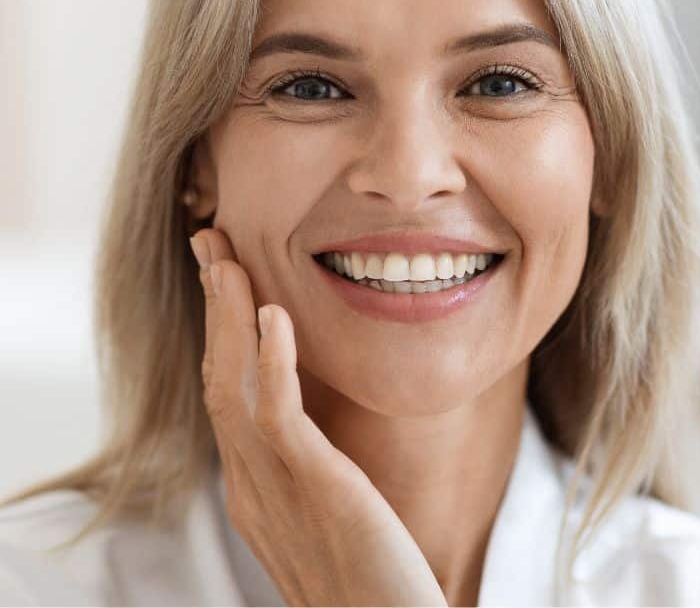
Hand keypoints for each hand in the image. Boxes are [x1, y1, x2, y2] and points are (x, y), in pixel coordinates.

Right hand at [188, 228, 447, 606]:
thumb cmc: (370, 581)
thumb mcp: (327, 516)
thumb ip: (308, 474)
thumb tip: (308, 435)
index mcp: (255, 488)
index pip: (226, 396)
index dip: (220, 333)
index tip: (224, 279)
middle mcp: (251, 484)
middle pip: (218, 379)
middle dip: (214, 309)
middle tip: (210, 245)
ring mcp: (275, 488)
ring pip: (234, 386)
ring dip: (229, 318)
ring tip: (227, 261)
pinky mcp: (316, 489)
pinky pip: (279, 415)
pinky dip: (272, 361)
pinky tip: (274, 314)